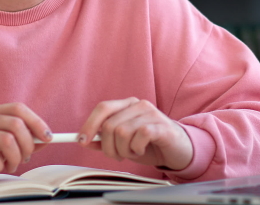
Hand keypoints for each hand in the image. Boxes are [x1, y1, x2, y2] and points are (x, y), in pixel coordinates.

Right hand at [0, 103, 51, 187]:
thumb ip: (19, 139)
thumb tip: (45, 139)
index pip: (18, 108)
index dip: (36, 122)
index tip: (48, 137)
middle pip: (15, 124)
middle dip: (27, 144)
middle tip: (26, 158)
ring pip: (6, 140)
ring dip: (15, 158)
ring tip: (11, 165)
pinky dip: (0, 165)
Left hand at [77, 97, 193, 170]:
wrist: (178, 150)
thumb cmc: (150, 144)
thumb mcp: (123, 143)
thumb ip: (105, 140)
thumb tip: (85, 140)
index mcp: (127, 105)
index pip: (103, 108)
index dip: (89, 124)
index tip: (81, 140)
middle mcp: (138, 104)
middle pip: (109, 125)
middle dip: (108, 147)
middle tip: (118, 155)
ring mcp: (151, 113)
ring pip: (122, 132)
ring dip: (124, 150)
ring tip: (133, 152)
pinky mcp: (161, 126)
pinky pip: (139, 136)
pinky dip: (136, 149)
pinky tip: (142, 150)